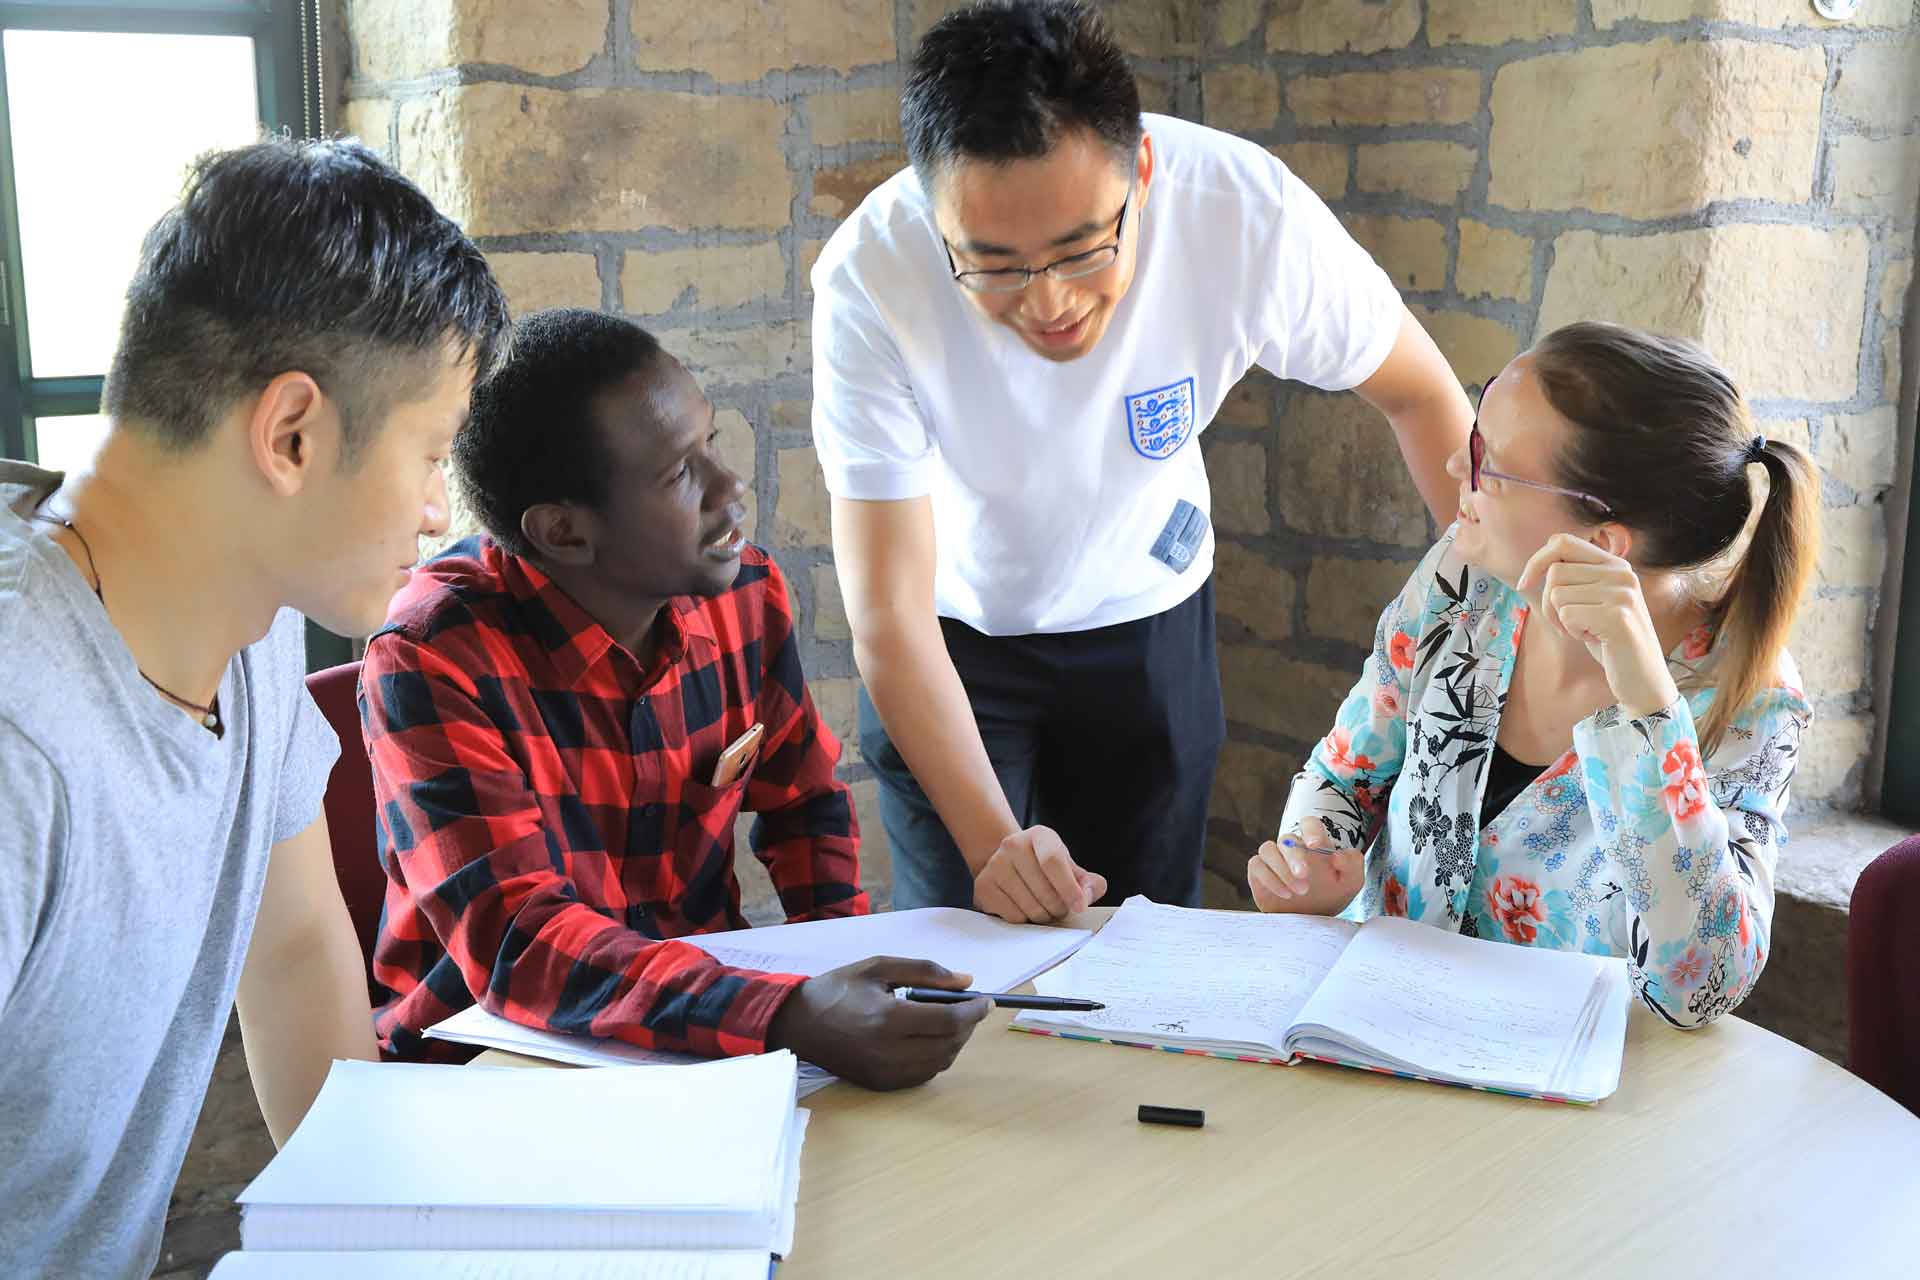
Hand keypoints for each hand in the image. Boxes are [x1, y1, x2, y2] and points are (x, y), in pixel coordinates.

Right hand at [765, 956, 989, 1090]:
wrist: (798, 1023)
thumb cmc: (839, 989)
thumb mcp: (880, 966)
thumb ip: (926, 972)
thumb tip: (966, 981)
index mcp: (888, 1018)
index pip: (948, 1020)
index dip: (974, 1011)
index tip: (986, 1001)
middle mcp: (889, 1051)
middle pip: (949, 1044)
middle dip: (967, 1026)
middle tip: (969, 1007)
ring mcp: (884, 1073)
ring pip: (940, 1063)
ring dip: (954, 1043)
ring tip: (949, 1021)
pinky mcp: (880, 1084)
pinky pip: (923, 1075)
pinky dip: (936, 1058)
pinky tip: (930, 1039)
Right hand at [972, 825, 1107, 922]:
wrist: (1008, 865)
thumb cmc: (1044, 868)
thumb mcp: (1069, 868)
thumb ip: (1088, 882)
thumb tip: (1088, 895)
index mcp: (1040, 836)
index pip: (1053, 862)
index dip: (1069, 888)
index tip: (1079, 906)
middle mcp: (1013, 845)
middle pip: (1045, 891)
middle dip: (1059, 908)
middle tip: (1059, 907)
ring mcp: (995, 865)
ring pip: (1030, 908)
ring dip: (1043, 917)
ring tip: (1043, 908)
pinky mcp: (983, 885)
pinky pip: (1014, 916)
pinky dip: (1025, 920)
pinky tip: (1024, 908)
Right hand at [1248, 816, 1362, 914]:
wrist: (1310, 920)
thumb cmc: (1330, 896)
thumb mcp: (1351, 882)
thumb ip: (1353, 864)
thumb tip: (1338, 855)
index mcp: (1314, 844)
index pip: (1309, 824)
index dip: (1310, 830)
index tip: (1315, 844)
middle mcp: (1292, 848)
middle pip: (1287, 839)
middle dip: (1295, 857)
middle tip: (1304, 876)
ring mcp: (1273, 859)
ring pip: (1268, 849)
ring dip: (1281, 869)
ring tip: (1297, 891)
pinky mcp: (1259, 872)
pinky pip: (1256, 865)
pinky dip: (1269, 879)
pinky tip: (1285, 894)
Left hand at [1515, 533, 1678, 717]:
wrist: (1642, 678)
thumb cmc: (1609, 641)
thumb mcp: (1591, 602)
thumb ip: (1573, 580)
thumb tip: (1535, 568)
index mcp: (1615, 564)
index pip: (1562, 542)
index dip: (1536, 561)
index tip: (1524, 584)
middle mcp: (1622, 573)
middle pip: (1554, 572)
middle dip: (1549, 603)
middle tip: (1571, 623)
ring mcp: (1622, 593)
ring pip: (1556, 594)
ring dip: (1560, 620)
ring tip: (1586, 631)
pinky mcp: (1617, 616)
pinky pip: (1566, 615)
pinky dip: (1571, 631)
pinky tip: (1594, 640)